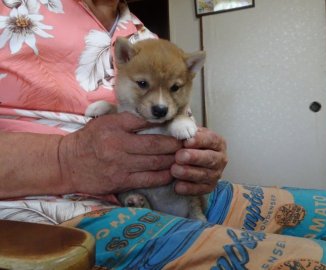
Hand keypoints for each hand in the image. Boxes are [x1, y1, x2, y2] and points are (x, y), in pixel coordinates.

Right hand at [59, 112, 181, 194]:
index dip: (165, 124)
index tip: (178, 126)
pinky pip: (148, 179)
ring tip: (185, 157)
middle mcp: (118, 145)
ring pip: (155, 162)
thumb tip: (152, 118)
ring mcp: (120, 165)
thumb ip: (127, 119)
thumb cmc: (88, 140)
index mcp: (115, 127)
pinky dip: (163, 176)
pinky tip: (172, 172)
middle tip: (188, 143)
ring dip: (172, 160)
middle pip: (155, 144)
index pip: (144, 122)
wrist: (67, 163)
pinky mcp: (121, 181)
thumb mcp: (104, 122)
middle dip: (175, 144)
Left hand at [171, 127, 227, 194]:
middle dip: (194, 157)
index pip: (211, 140)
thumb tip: (179, 125)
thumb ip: (187, 129)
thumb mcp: (191, 133)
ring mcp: (215, 174)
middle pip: (210, 158)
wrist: (194, 161)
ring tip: (174, 170)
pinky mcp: (209, 187)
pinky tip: (177, 186)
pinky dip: (189, 189)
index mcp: (217, 143)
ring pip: (204, 174)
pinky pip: (200, 189)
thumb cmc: (191, 145)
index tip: (186, 141)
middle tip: (179, 156)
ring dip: (189, 173)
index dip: (199, 140)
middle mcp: (220, 159)